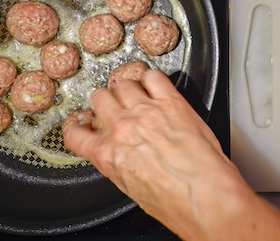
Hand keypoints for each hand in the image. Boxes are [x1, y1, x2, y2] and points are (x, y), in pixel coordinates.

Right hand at [63, 69, 279, 240]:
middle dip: (105, 100)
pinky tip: (155, 84)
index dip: (77, 126)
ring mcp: (146, 111)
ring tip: (134, 90)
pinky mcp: (171, 102)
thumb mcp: (131, 189)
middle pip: (100, 97)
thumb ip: (119, 164)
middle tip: (113, 103)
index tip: (82, 123)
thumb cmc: (174, 202)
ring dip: (126, 86)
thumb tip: (121, 156)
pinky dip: (152, 78)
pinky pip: (154, 77)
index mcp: (107, 155)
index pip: (76, 133)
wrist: (203, 195)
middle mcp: (122, 128)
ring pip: (123, 82)